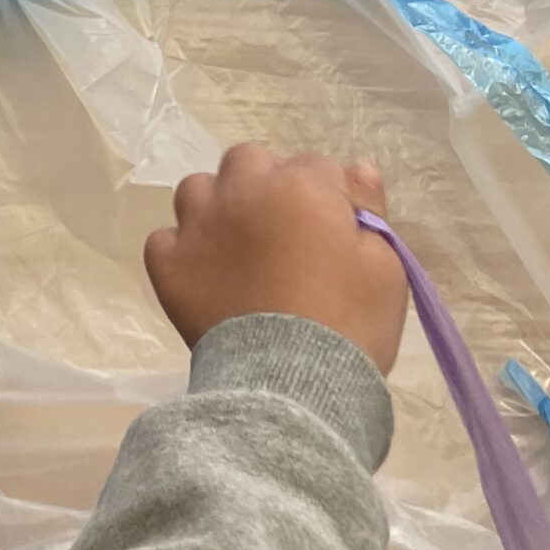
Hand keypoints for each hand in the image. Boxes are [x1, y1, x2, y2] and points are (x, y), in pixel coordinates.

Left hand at [144, 146, 408, 374]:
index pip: (316, 167)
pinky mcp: (168, 264)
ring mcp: (198, 226)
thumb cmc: (350, 325)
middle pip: (250, 162)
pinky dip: (183, 251)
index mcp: (299, 186)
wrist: (292, 387)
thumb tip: (357, 168)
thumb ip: (370, 210)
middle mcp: (241, 193)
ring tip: (238, 249)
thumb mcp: (384, 268)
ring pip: (198, 190)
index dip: (328, 198)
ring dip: (218, 208)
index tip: (334, 233)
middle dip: (268, 185)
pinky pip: (165, 239)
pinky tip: (206, 276)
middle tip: (285, 234)